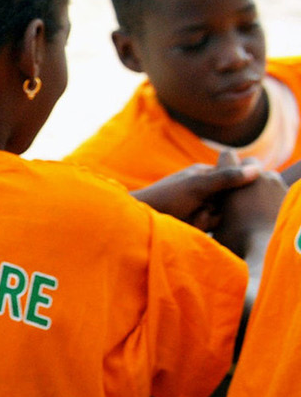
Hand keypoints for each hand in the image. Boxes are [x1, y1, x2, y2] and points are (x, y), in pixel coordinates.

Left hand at [131, 161, 260, 228]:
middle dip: (218, 207)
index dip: (233, 190)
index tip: (218, 194)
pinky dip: (201, 226)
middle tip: (198, 207)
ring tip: (188, 216)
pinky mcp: (196, 224)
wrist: (139, 222)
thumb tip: (257, 169)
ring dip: (207, 218)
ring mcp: (201, 207)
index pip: (235, 180)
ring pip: (221, 215)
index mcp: (205, 174)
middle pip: (230, 200)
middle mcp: (205, 190)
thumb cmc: (165, 198)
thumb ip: (226, 178)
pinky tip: (187, 224)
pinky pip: (211, 226)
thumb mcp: (197, 186)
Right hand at [214, 164, 288, 258]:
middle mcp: (255, 174)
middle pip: (250, 163)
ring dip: (261, 187)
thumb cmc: (236, 240)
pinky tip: (268, 215)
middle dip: (245, 175)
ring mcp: (275, 181)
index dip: (224, 166)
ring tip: (256, 208)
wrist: (269, 249)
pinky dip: (273, 198)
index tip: (223, 181)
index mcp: (232, 180)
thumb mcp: (214, 227)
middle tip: (239, 195)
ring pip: (266, 177)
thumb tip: (201, 211)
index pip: (227, 155)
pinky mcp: (289, 192)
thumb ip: (210, 212)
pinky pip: (278, 189)